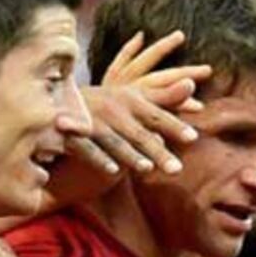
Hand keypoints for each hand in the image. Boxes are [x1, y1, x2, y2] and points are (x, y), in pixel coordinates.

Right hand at [40, 31, 211, 212]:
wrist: (62, 101)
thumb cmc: (111, 103)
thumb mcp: (136, 97)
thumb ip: (166, 96)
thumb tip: (193, 85)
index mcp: (130, 101)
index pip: (157, 116)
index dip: (174, 126)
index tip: (193, 138)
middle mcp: (114, 111)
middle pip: (139, 135)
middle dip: (157, 151)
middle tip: (177, 169)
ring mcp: (94, 123)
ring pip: (115, 142)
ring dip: (130, 155)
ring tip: (147, 169)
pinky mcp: (74, 135)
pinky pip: (88, 149)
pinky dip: (100, 159)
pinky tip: (114, 171)